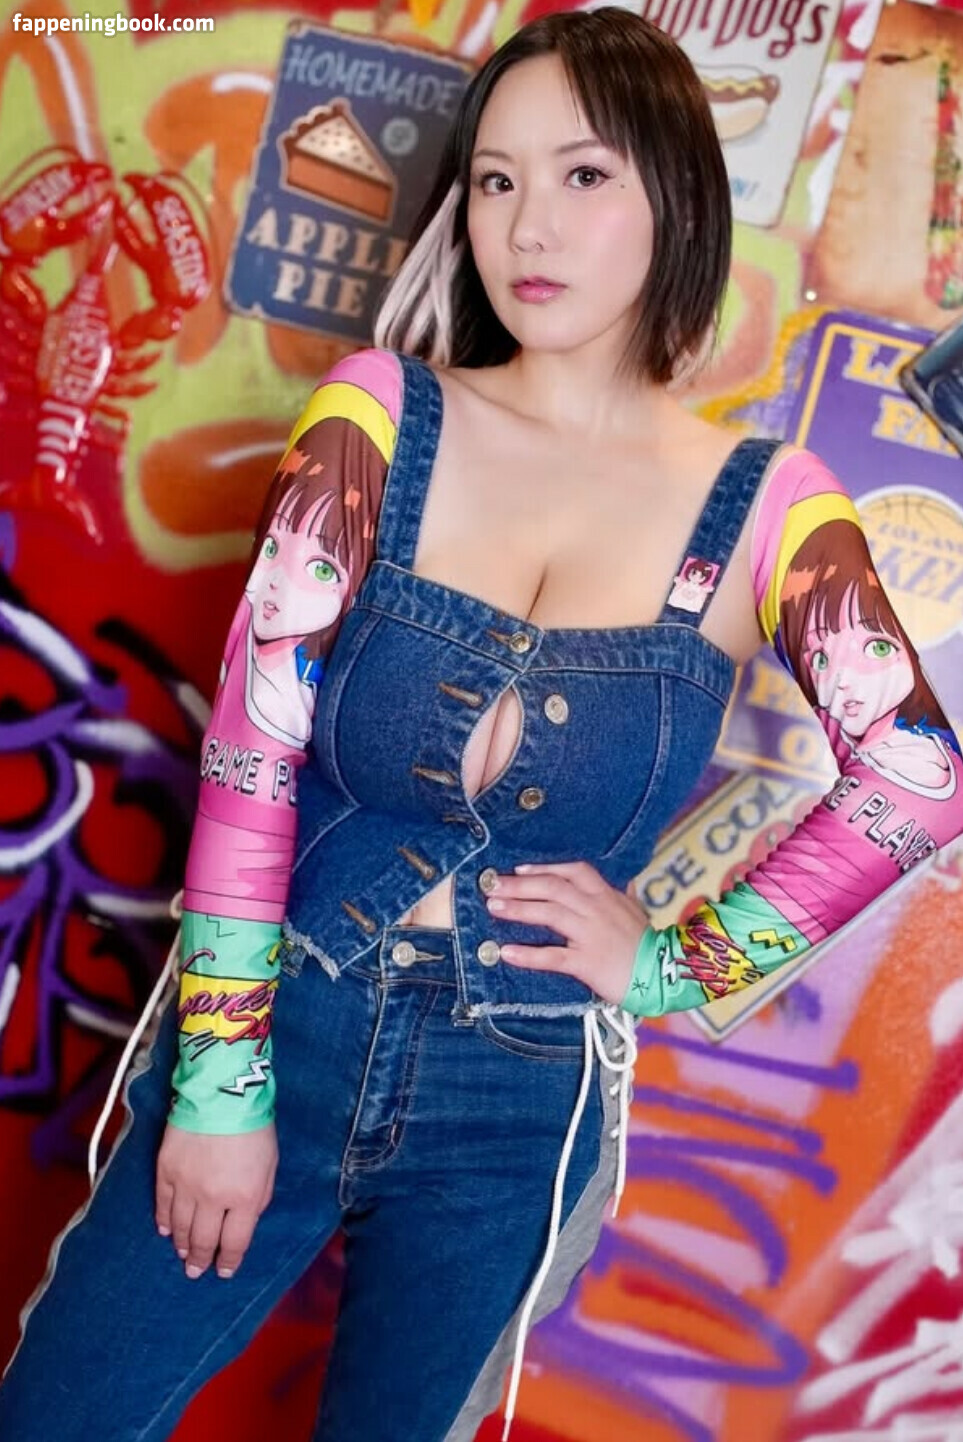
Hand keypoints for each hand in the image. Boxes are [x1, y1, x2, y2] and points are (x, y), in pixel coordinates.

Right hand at [155, 1121, 277, 1279]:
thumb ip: (259, 1197)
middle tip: (196, 1272)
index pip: (235, 1242)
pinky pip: (163, 1205)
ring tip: (183, 1255)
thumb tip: (243, 1219)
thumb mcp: (270, 1164)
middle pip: (204, 1240)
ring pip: (181, 1227)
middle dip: (201, 1260)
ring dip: (182, 1245)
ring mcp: (186, 1186)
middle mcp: (213, 1198)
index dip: (229, 1261)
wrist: (222, 1092)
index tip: (224, 1271)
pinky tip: (166, 1231)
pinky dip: (164, 1221)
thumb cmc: (253, 1126)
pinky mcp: (166, 1171)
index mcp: (245, 1197)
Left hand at [490, 861, 648, 1004]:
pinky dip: (528, 954)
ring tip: (493, 907)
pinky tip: (506, 952)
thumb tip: (626, 880)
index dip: (544, 868)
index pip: (573, 871)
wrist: (665, 974)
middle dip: (520, 885)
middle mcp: (596, 909)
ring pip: (550, 914)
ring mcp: (591, 934)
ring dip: (518, 909)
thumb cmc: (647, 944)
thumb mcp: (638, 911)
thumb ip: (626, 895)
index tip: (519, 870)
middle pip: (552, 888)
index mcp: (606, 895)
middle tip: (492, 885)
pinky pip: (553, 956)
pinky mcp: (587, 962)